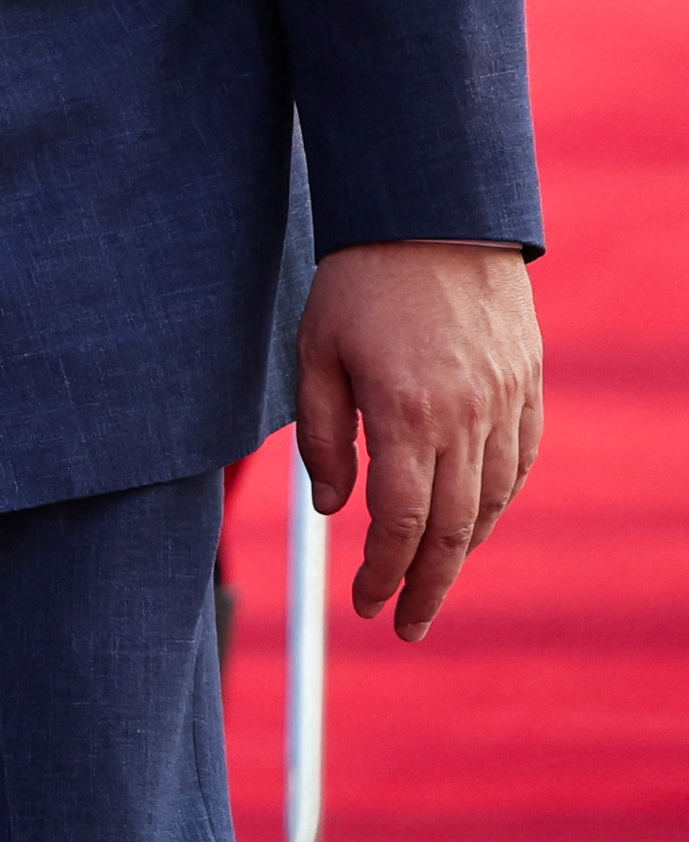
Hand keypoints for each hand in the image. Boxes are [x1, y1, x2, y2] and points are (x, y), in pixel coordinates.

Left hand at [297, 239, 544, 642]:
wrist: (433, 216)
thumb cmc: (359, 281)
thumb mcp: (315, 352)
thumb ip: (321, 435)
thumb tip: (330, 508)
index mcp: (406, 412)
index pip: (400, 522)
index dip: (383, 573)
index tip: (365, 604)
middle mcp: (466, 417)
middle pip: (452, 530)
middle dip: (427, 587)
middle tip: (405, 625)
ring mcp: (504, 404)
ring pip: (490, 504)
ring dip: (461, 552)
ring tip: (430, 581)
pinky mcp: (526, 388)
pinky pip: (518, 467)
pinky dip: (494, 506)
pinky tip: (470, 523)